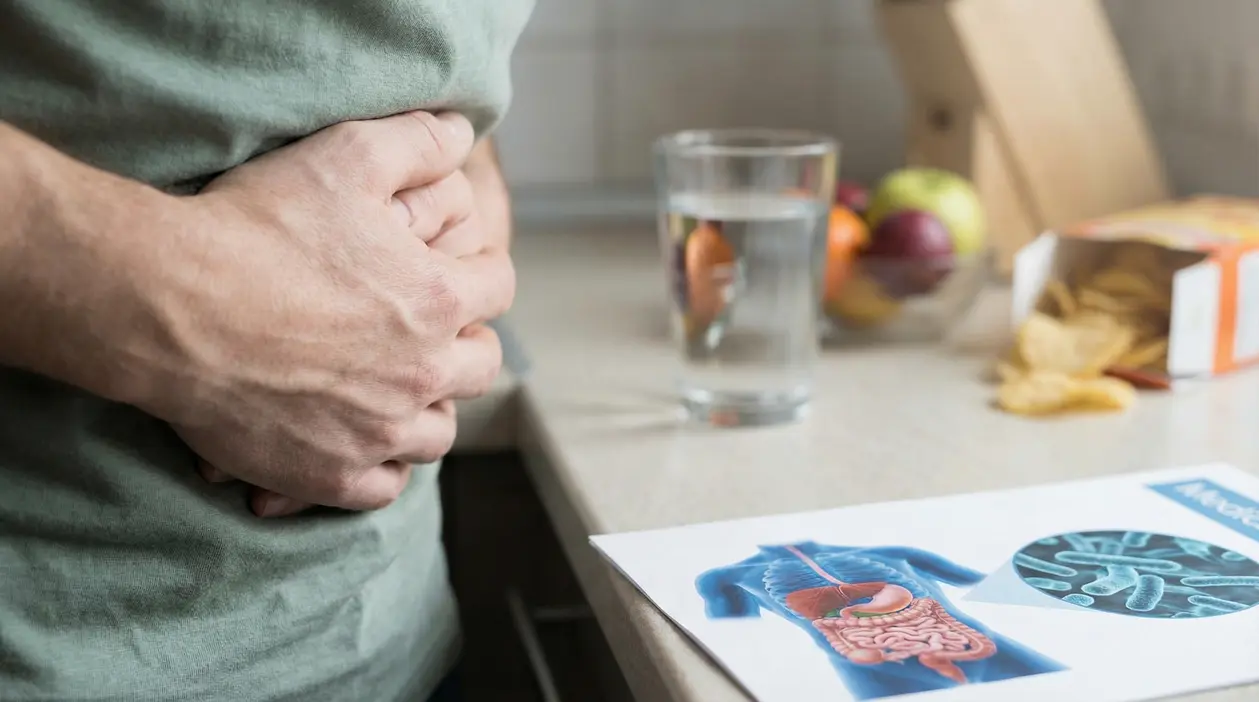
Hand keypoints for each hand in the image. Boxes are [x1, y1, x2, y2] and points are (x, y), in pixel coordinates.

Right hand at [157, 111, 513, 512]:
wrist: (167, 304)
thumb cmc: (256, 225)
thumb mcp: (345, 156)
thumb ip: (416, 142)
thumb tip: (461, 132)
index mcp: (438, 301)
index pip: (498, 287)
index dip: (479, 271)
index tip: (457, 269)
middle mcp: (422, 374)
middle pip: (479, 367)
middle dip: (464, 343)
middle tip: (431, 331)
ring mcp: (378, 432)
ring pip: (438, 432)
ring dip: (428, 408)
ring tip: (398, 389)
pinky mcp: (330, 475)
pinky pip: (384, 486)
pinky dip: (381, 466)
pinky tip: (360, 440)